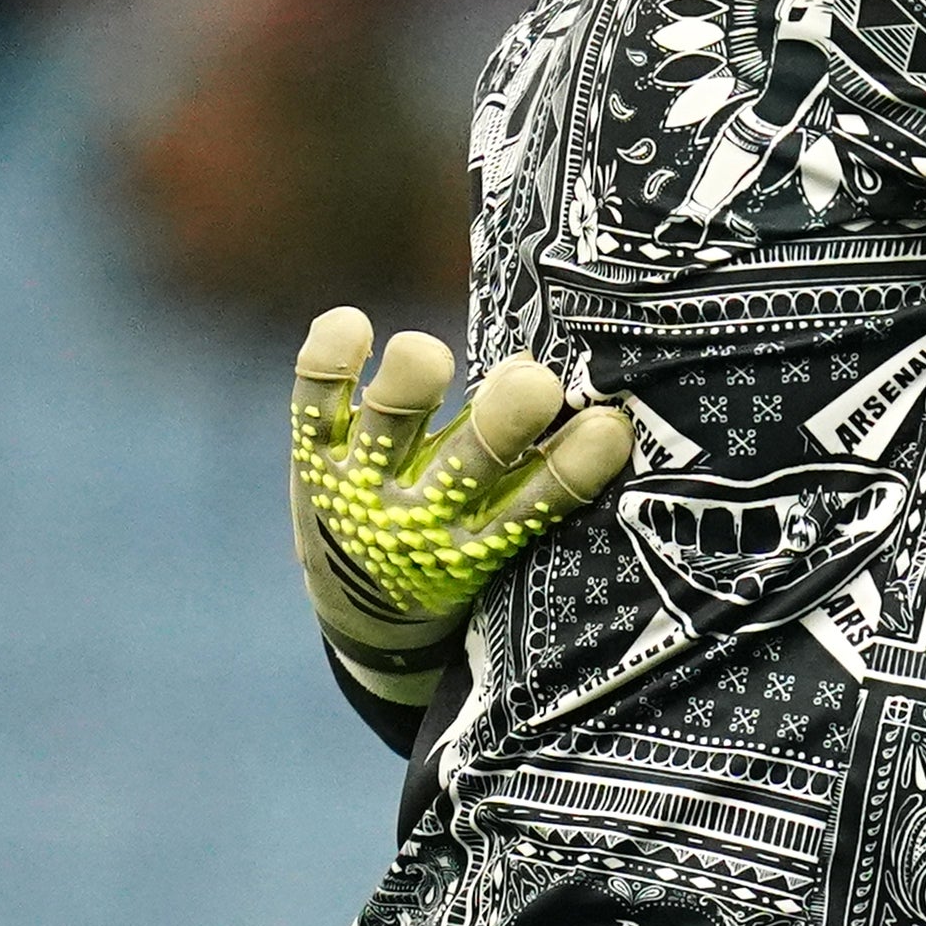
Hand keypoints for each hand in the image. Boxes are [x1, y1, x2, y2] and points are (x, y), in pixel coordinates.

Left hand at [291, 306, 634, 706]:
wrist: (361, 603)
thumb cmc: (452, 546)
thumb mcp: (496, 529)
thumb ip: (526, 467)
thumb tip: (533, 364)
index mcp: (481, 544)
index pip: (534, 508)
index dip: (572, 470)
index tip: (611, 428)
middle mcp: (422, 518)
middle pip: (465, 468)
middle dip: (500, 424)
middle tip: (535, 384)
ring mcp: (363, 486)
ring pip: (387, 429)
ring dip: (409, 387)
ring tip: (427, 353)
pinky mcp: (315, 457)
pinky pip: (315, 403)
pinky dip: (331, 360)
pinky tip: (351, 322)